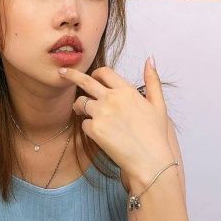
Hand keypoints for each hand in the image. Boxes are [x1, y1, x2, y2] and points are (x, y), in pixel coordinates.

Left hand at [59, 59, 173, 186]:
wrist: (150, 160)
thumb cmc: (155, 135)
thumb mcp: (158, 104)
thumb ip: (152, 80)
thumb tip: (149, 60)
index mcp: (126, 90)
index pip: (104, 72)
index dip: (96, 73)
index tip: (90, 75)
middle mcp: (111, 98)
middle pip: (85, 81)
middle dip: (71, 75)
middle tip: (62, 73)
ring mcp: (101, 113)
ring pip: (80, 103)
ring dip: (80, 107)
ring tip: (84, 113)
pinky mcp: (94, 129)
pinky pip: (83, 124)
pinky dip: (88, 128)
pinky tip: (100, 135)